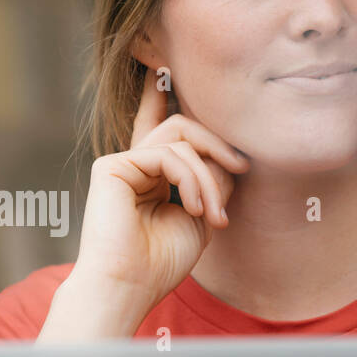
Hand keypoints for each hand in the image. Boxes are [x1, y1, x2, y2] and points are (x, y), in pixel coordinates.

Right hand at [40, 68, 249, 339]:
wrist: (129, 286)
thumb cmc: (161, 263)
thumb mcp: (202, 217)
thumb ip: (212, 181)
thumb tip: (228, 155)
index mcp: (151, 177)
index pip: (161, 128)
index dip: (160, 97)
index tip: (161, 70)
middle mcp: (134, 165)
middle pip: (185, 126)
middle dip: (219, 145)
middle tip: (243, 169)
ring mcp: (122, 164)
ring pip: (181, 137)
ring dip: (209, 175)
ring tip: (213, 214)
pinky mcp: (113, 166)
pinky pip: (167, 152)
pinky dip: (191, 178)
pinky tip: (195, 209)